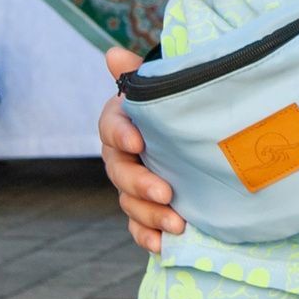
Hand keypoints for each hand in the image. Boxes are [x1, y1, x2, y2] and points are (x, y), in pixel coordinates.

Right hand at [98, 48, 182, 251]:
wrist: (187, 130)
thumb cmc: (173, 106)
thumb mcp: (163, 87)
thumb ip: (141, 75)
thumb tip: (112, 53)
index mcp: (121, 123)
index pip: (111, 127)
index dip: (121, 134)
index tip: (138, 141)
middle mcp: (121, 156)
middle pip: (121, 172)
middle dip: (141, 184)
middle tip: (166, 193)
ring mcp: (131, 184)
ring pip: (129, 203)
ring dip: (150, 215)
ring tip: (177, 223)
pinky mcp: (144, 208)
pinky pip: (138, 227)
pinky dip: (147, 237)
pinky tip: (162, 245)